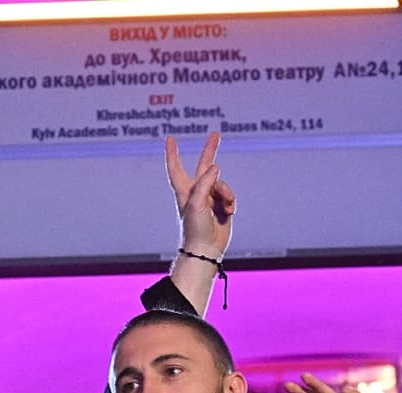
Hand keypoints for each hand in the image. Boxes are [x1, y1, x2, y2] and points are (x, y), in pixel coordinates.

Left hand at [166, 132, 235, 259]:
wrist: (206, 249)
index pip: (176, 167)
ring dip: (226, 194)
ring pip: (222, 184)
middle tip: (216, 134)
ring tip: (226, 208)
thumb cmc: (195, 228)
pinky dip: (231, 202)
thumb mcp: (197, 203)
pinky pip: (230, 196)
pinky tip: (228, 213)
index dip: (173, 153)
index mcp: (185, 190)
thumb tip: (216, 167)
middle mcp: (197, 191)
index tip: (170, 138)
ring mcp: (210, 198)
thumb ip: (205, 182)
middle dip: (211, 150)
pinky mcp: (221, 207)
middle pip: (204, 166)